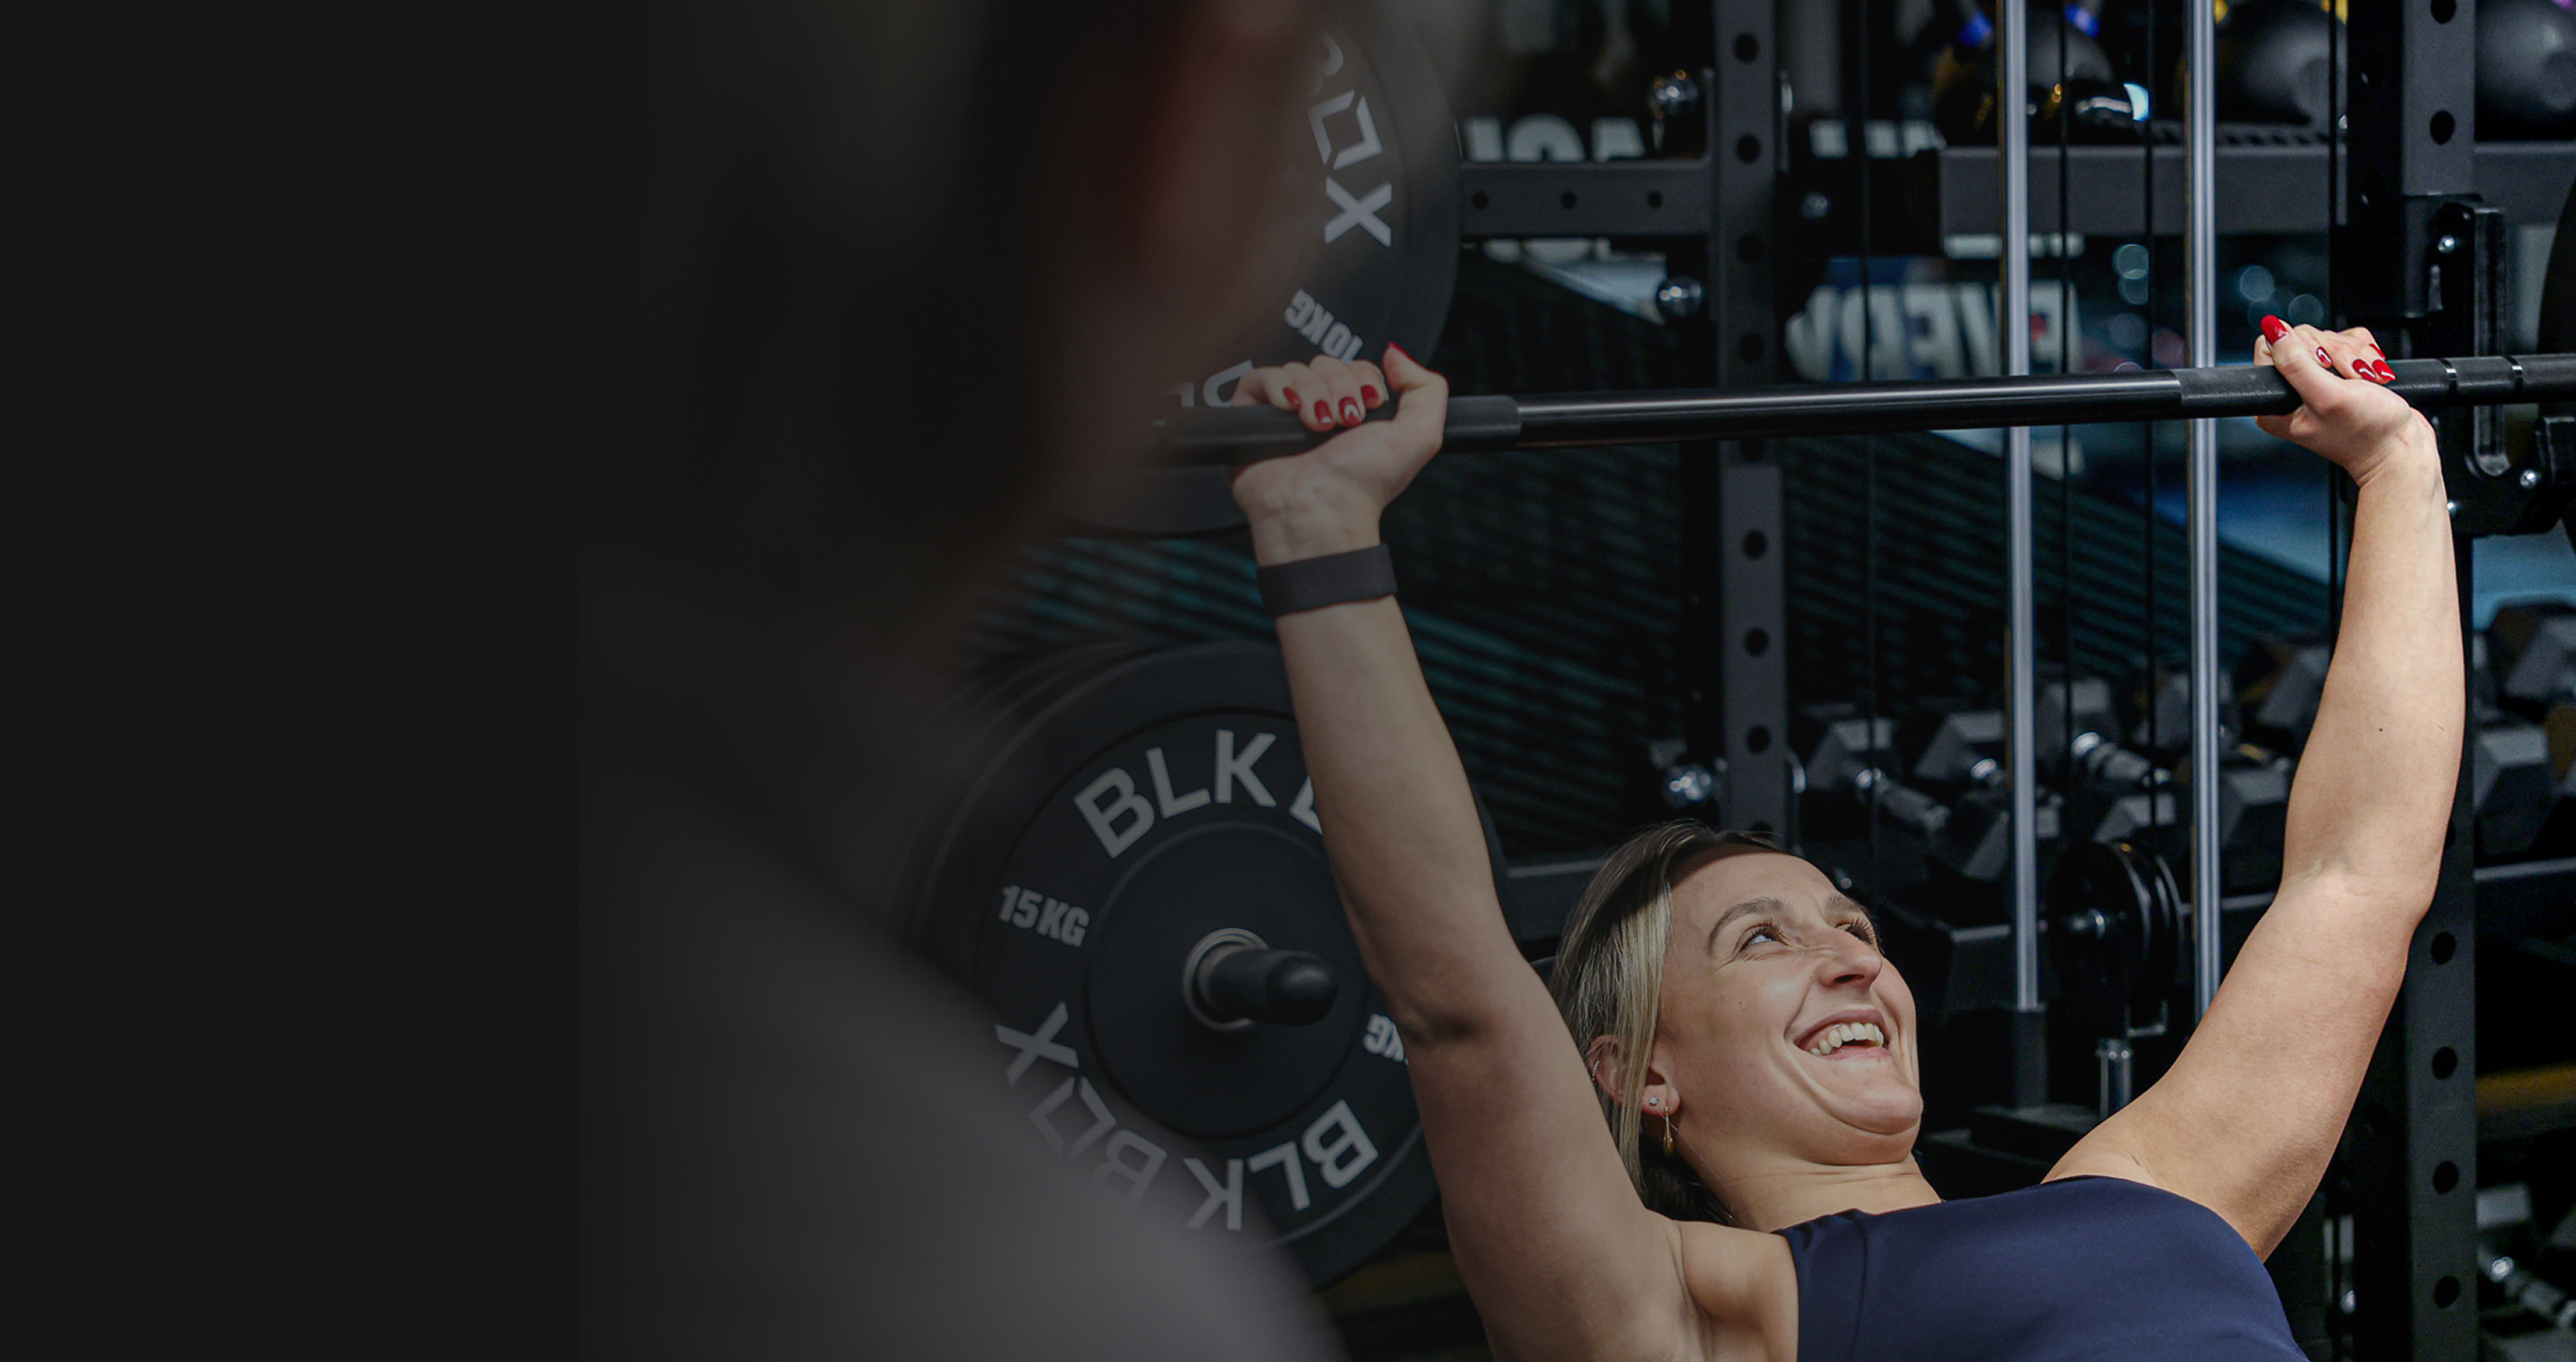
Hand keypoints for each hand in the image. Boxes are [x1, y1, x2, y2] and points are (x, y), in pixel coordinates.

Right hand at [1226, 346, 1448, 562]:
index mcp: (1355, 416)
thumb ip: (1427, 388)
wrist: (1323, 508)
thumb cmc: (1364, 484)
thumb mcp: (1420, 436)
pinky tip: (1289, 408)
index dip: (1363, 378)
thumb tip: (1396, 354)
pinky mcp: (1251, 420)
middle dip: (1339, 388)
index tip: (1369, 405)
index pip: (1355, 367)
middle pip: (1326, 363)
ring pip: (1296, 370)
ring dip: (1312, 393)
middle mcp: (1320, 413)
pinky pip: (1257, 379)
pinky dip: (1275, 385)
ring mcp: (1285, 417)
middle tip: (1343, 422)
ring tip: (1317, 426)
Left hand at [2252, 317, 2433, 484]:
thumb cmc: (2367, 433)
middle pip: (2303, 339)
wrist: (2403, 447)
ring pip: (2330, 339)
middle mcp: (2293, 391)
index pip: (2270, 348)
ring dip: (2355, 356)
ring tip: (2366, 383)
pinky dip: (2367, 354)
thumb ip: (2296, 364)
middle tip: (2351, 379)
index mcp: (2276, 402)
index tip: (2323, 365)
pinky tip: (2373, 376)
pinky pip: (2351, 342)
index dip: (2300, 347)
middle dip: (2336, 353)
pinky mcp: (2343, 374)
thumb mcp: (2327, 397)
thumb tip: (2272, 330)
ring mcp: (2320, 382)